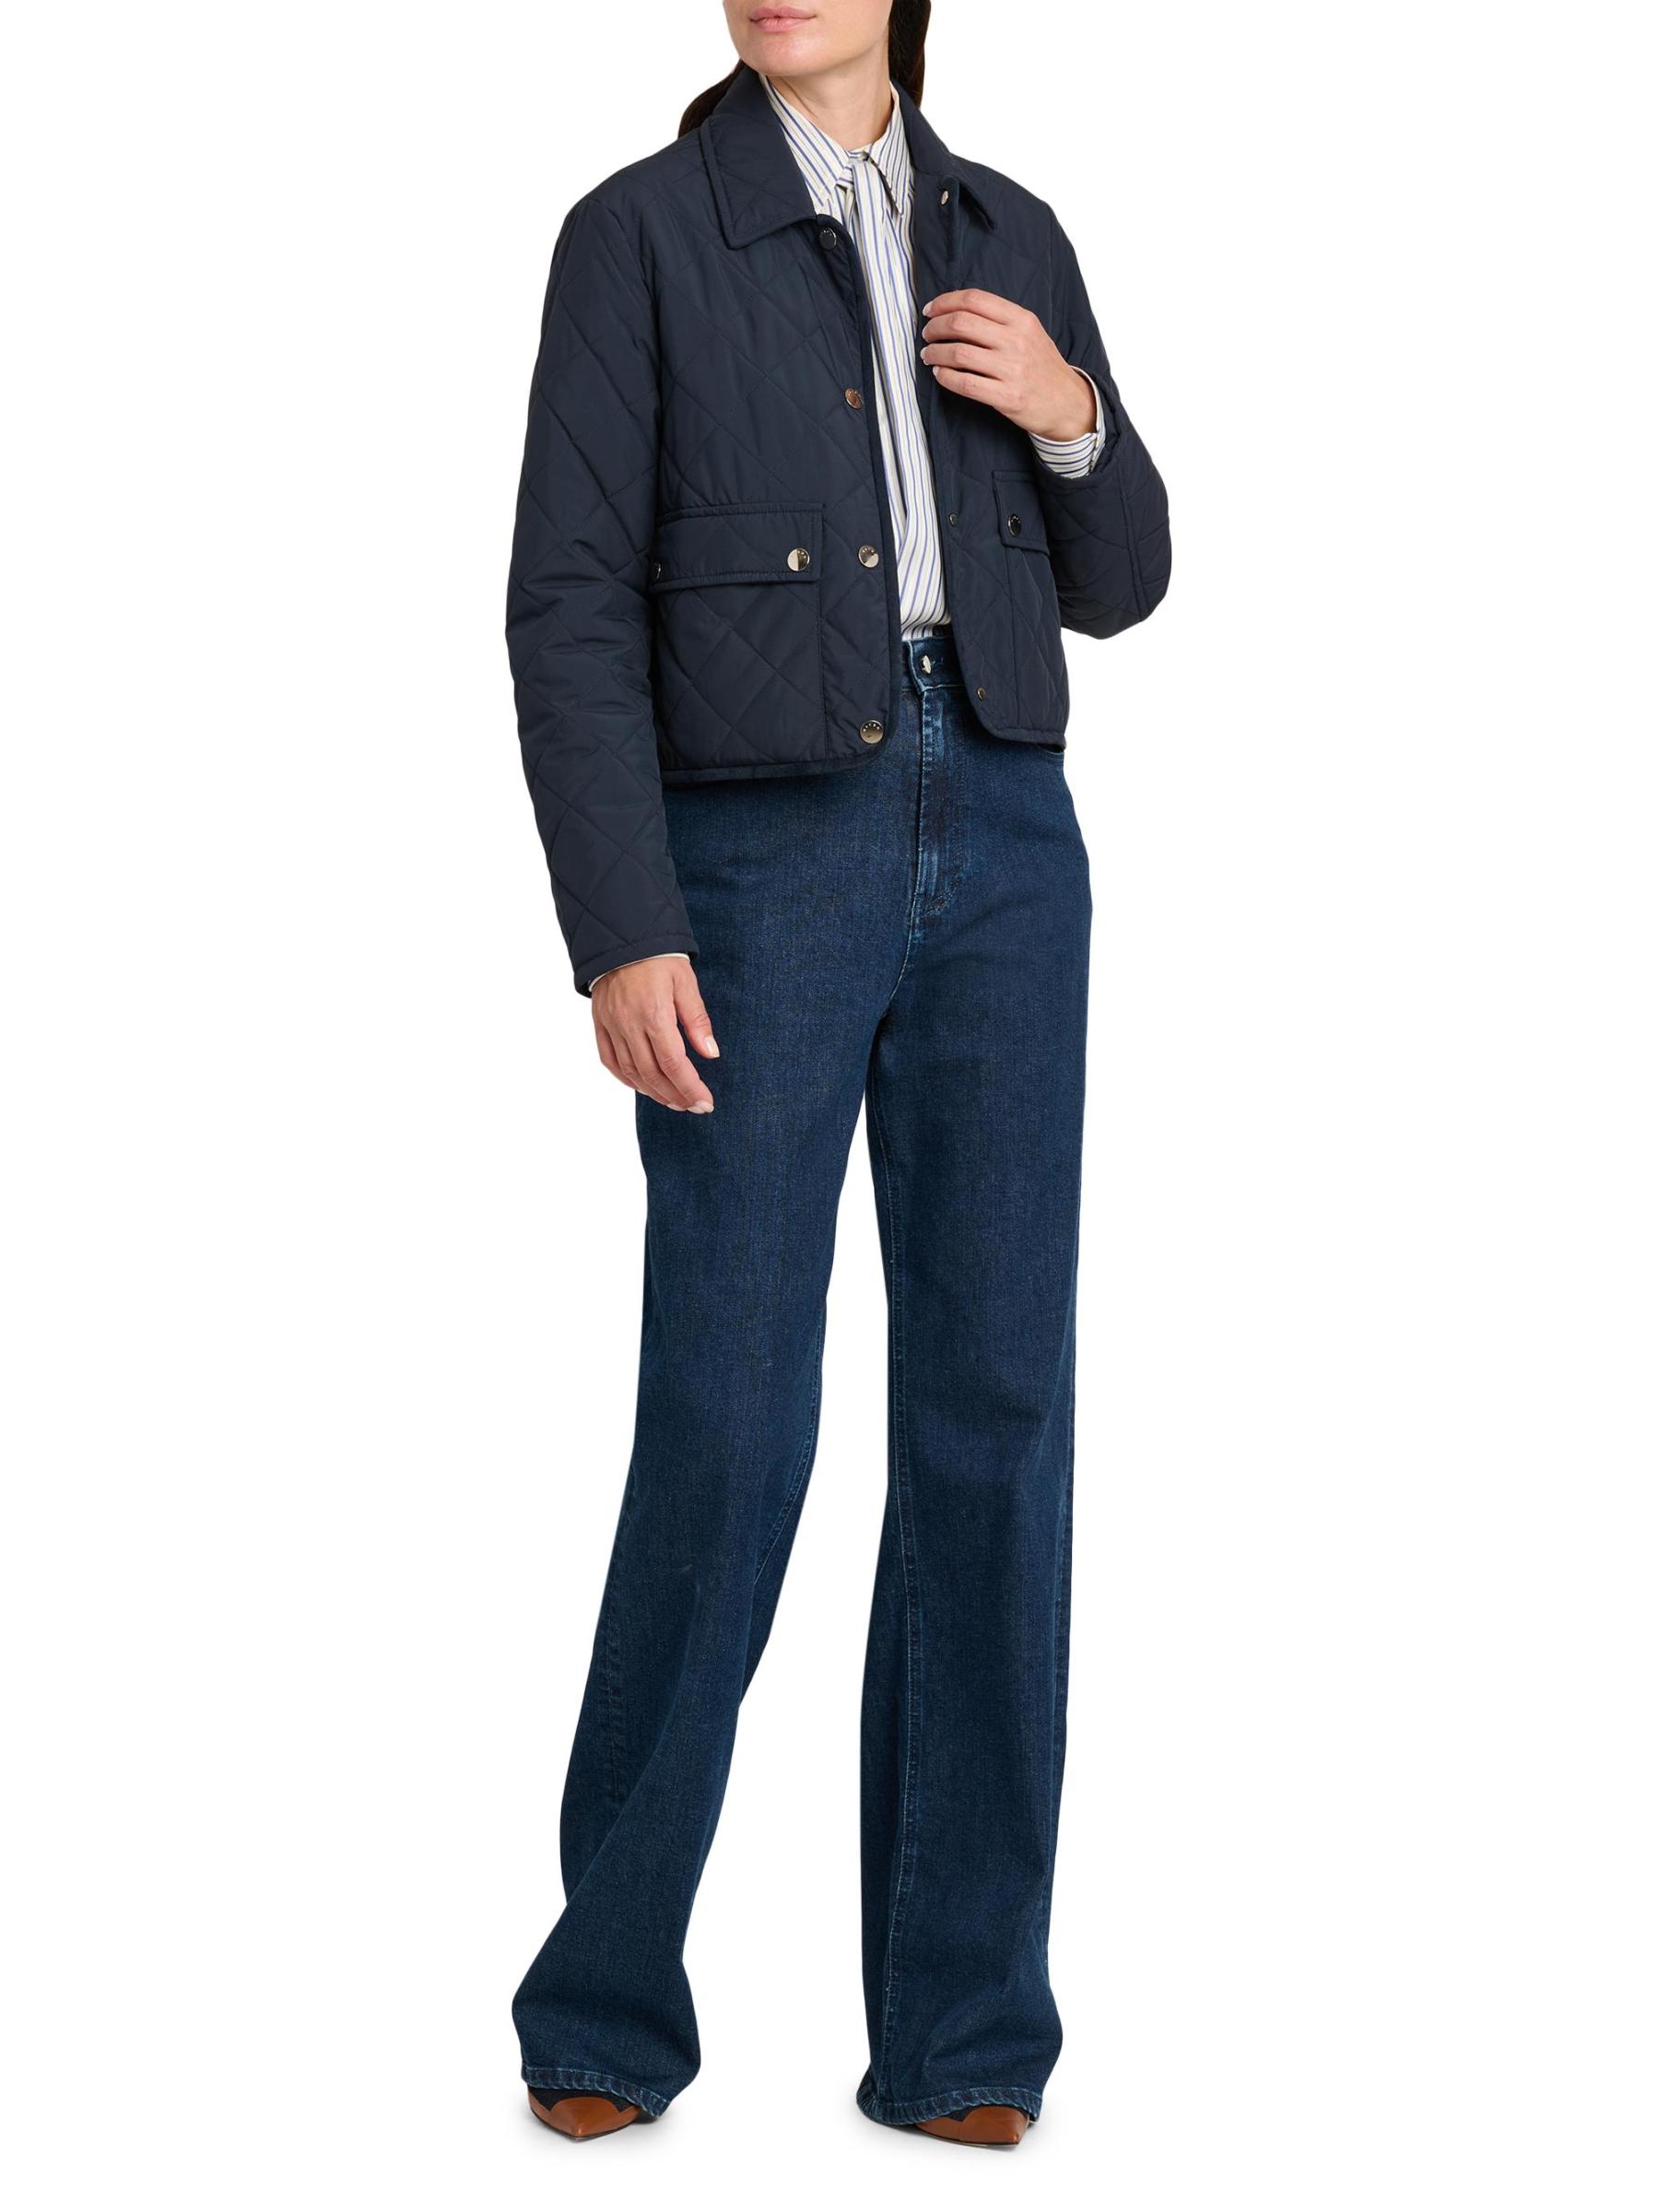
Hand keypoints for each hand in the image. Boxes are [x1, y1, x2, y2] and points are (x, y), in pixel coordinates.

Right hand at [592, 956, 718, 1112]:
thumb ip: (697, 1020)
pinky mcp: (600, 1024)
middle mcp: (629, 1025)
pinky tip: (644, 1087)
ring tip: (675, 1101)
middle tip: (695, 1107)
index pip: (673, 1064)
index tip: (706, 1102)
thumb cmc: (658, 956)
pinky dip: (627, 1079)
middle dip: (676, 1096)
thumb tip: (711, 1054)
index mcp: (654, 1014)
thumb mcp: (685, 982)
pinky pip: (610, 1061)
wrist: (620, 936)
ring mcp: (611, 1026)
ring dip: (654, 1093)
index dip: (690, 1088)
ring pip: (631, 1073)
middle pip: (652, 1075)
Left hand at [920, 290, 1095, 441]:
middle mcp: (1016, 341)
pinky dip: (945, 377)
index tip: (930, 310)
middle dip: (935, 327)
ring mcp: (1012, 370)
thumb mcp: (1029, 332)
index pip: (974, 300)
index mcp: (1021, 319)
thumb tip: (956, 309)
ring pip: (959, 353)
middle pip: (961, 323)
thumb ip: (999, 319)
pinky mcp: (1007, 397)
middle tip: (927, 334)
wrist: (1067, 402)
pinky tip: (939, 374)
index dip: (945, 302)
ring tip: (928, 355)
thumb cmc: (1041, 366)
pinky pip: (965, 383)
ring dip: (935, 353)